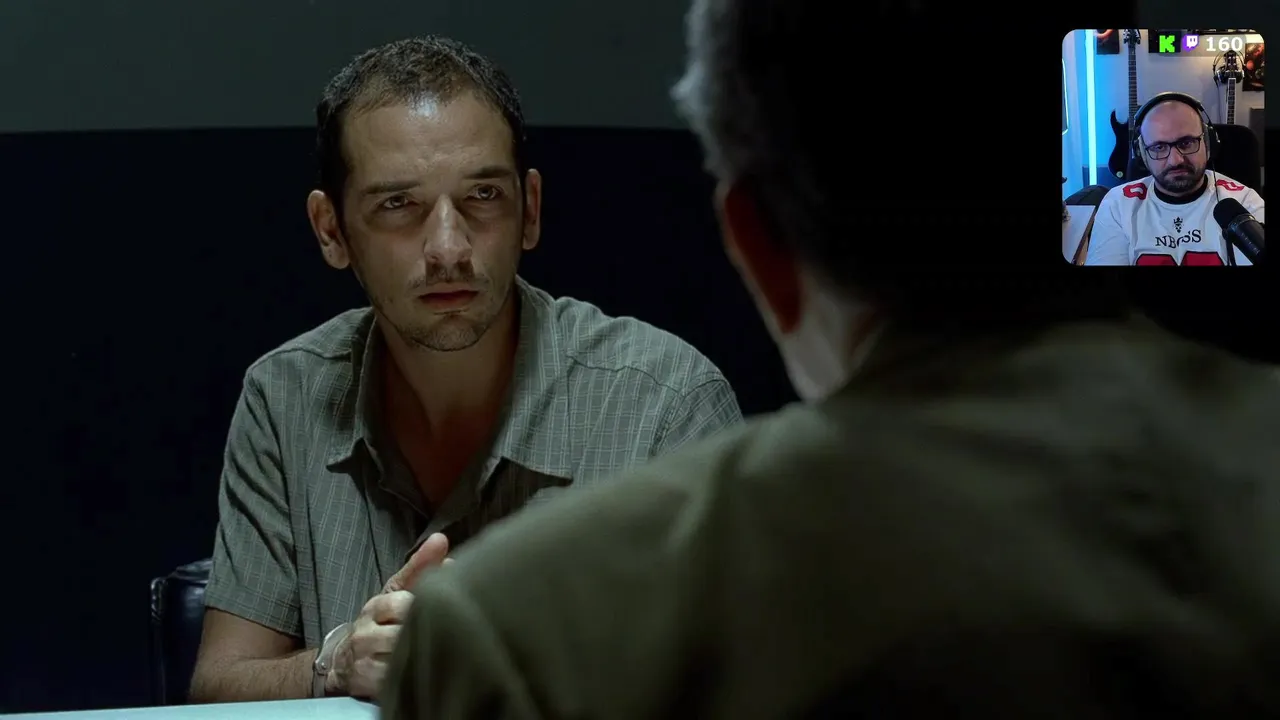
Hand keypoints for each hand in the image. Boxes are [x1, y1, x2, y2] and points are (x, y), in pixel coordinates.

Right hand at [327, 533, 450, 697]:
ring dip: (421, 654)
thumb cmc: (380, 621)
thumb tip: (441, 540)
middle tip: (449, 632)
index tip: (445, 605)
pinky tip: (424, 670)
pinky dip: (409, 676)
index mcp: (377, 606)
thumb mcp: (397, 591)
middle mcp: (366, 632)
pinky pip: (391, 680)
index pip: (400, 603)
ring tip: (442, 650)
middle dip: (424, 632)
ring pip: (398, 657)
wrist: (343, 660)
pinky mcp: (364, 682)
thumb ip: (419, 567)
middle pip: (401, 631)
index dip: (422, 607)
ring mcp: (364, 659)